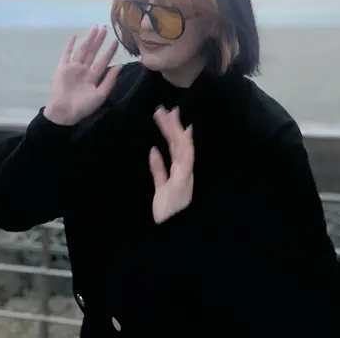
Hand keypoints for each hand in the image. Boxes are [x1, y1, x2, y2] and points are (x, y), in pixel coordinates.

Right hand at [44, 26, 120, 125]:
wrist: (64, 113)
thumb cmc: (83, 107)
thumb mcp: (100, 95)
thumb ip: (109, 80)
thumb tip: (119, 66)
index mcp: (93, 76)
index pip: (103, 61)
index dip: (110, 51)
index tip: (116, 41)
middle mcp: (84, 69)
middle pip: (93, 51)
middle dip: (99, 40)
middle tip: (105, 27)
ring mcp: (73, 67)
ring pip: (82, 50)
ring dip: (88, 39)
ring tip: (95, 28)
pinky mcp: (62, 68)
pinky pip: (66, 54)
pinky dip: (70, 45)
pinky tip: (75, 36)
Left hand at [149, 106, 193, 223]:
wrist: (171, 230)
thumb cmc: (167, 212)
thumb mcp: (161, 187)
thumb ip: (158, 169)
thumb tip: (154, 150)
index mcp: (180, 172)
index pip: (177, 147)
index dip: (174, 130)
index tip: (169, 115)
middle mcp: (185, 172)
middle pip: (180, 144)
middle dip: (174, 126)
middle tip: (167, 109)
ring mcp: (185, 178)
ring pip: (183, 149)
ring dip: (175, 132)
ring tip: (167, 117)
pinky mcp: (182, 185)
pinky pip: (183, 164)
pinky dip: (181, 150)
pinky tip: (173, 139)